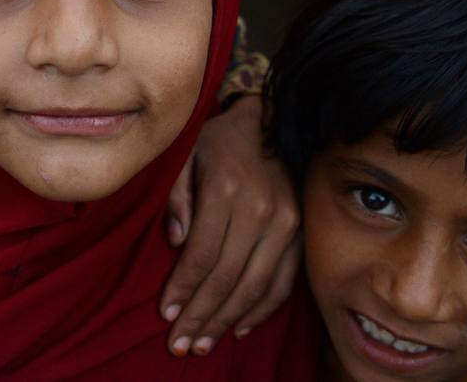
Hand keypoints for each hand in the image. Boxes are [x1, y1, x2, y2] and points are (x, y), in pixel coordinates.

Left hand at [159, 95, 300, 356]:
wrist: (268, 122)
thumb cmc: (215, 141)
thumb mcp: (184, 154)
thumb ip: (176, 196)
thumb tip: (176, 241)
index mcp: (226, 188)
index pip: (202, 254)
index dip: (182, 289)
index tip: (164, 314)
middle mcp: (262, 209)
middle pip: (227, 277)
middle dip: (200, 316)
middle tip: (179, 345)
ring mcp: (287, 223)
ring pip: (255, 286)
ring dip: (227, 321)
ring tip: (202, 344)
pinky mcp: (302, 233)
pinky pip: (282, 283)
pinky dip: (260, 310)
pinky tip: (237, 327)